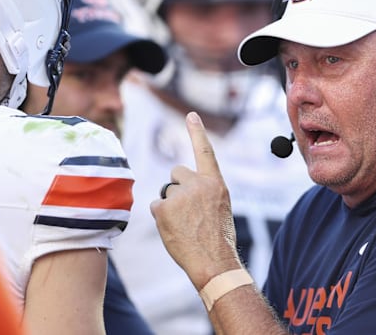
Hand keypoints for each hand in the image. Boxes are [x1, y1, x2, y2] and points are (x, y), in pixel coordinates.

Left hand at [150, 112, 241, 288]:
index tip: (191, 115)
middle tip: (186, 209)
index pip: (205, 151)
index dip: (197, 132)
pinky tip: (174, 230)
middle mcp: (198, 184)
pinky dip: (161, 218)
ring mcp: (180, 195)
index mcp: (216, 183)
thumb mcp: (220, 208)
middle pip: (177, 173)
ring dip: (170, 207)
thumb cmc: (218, 238)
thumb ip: (205, 192)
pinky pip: (155, 207)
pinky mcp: (163, 208)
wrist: (214, 261)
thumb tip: (181, 187)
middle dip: (177, 186)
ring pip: (166, 193)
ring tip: (184, 226)